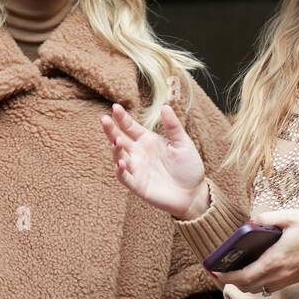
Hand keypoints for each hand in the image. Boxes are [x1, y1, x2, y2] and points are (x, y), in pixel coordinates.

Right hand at [100, 102, 209, 219]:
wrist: (193, 193)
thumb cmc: (189, 167)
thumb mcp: (183, 143)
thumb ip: (173, 126)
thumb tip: (165, 106)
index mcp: (147, 140)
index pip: (130, 126)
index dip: (122, 118)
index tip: (115, 107)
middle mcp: (138, 153)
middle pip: (119, 139)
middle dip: (111, 130)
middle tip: (104, 119)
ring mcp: (136, 169)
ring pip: (119, 157)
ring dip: (116, 150)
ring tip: (117, 141)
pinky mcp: (137, 185)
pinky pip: (124, 177)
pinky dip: (120, 171)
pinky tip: (121, 163)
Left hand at [214, 208, 298, 293]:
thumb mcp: (289, 216)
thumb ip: (266, 218)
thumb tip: (250, 222)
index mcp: (274, 261)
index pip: (243, 276)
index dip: (226, 276)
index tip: (215, 272)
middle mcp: (278, 275)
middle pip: (247, 286)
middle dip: (231, 281)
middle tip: (221, 271)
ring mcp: (285, 280)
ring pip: (257, 289)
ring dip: (243, 283)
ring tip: (234, 271)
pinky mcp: (290, 281)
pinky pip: (268, 287)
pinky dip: (256, 283)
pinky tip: (253, 270)